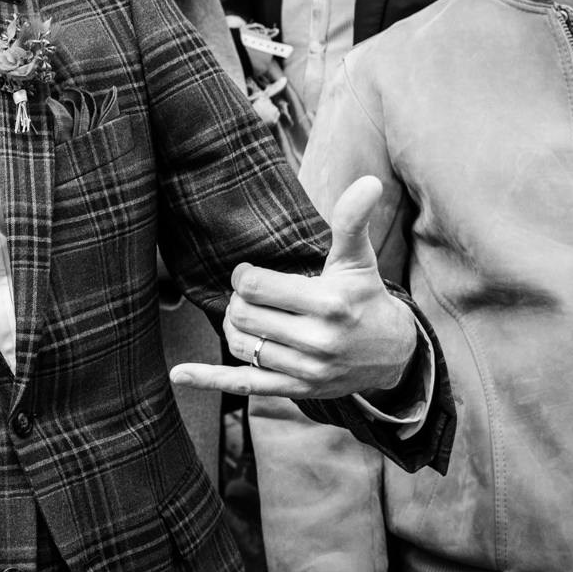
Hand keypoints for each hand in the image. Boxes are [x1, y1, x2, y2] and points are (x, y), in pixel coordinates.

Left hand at [170, 176, 418, 399]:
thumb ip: (352, 221)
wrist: (393, 353)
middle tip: (251, 296)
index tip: (251, 274)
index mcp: (328, 303)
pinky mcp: (297, 390)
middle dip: (238, 301)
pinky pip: (244, 384)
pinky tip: (179, 373)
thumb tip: (368, 181)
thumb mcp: (358, 259)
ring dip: (233, 327)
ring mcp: (306, 369)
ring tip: (247, 316)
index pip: (254, 287)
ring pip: (240, 344)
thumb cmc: (364, 297)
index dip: (244, 277)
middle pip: (243, 315)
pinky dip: (208, 379)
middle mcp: (318, 340)